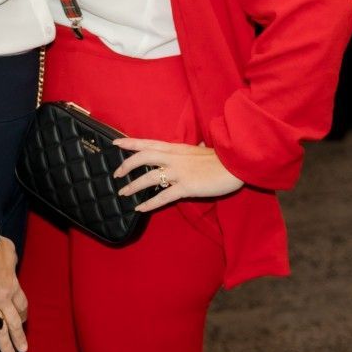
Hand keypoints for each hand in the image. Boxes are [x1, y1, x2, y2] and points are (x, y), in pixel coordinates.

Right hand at [0, 237, 27, 351]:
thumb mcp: (9, 249)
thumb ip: (12, 259)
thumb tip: (11, 261)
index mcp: (13, 284)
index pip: (21, 304)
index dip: (23, 314)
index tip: (23, 320)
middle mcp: (4, 297)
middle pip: (14, 320)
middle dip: (19, 335)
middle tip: (23, 348)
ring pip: (0, 328)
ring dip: (5, 343)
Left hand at [113, 137, 243, 211]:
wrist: (235, 164)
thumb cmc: (220, 158)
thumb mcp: (201, 151)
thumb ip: (192, 151)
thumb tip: (196, 145)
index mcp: (176, 148)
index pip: (148, 143)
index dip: (131, 143)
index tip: (115, 143)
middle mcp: (174, 158)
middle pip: (143, 157)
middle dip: (126, 165)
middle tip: (116, 174)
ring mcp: (179, 172)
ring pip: (148, 178)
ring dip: (133, 186)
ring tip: (123, 193)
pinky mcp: (186, 187)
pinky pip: (163, 197)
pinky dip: (149, 204)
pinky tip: (140, 208)